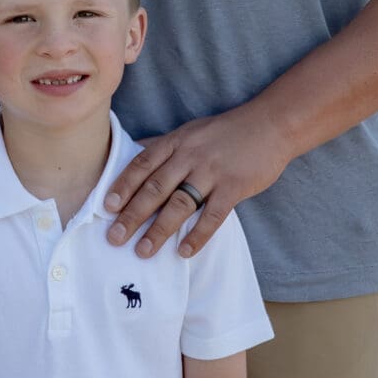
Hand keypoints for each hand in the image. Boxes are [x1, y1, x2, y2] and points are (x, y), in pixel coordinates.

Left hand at [105, 106, 289, 257]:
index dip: (123, 186)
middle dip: (132, 214)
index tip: (106, 207)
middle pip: (155, 188)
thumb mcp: (190, 130)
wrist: (271, 125)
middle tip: (115, 237)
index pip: (142, 165)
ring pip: (179, 204)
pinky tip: (185, 252)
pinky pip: (213, 215)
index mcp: (177, 142)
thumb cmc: (226, 131)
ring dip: (159, 230)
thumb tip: (132, 152)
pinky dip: (198, 235)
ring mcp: (212, 172)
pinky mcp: (234, 187)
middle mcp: (190, 156)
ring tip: (143, 251)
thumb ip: (164, 145)